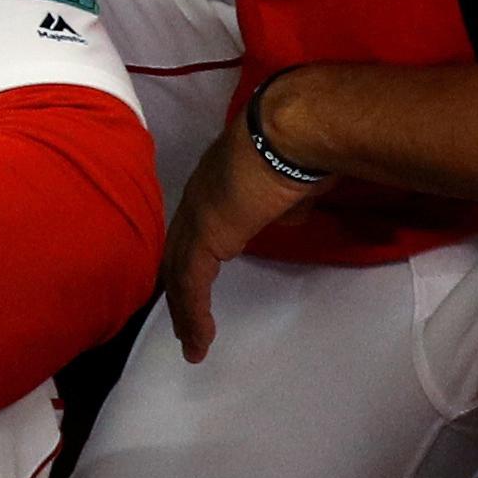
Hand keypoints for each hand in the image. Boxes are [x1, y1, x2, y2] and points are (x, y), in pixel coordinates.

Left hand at [161, 98, 322, 358]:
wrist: (292, 132)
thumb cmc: (299, 151)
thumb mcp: (292, 187)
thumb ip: (281, 204)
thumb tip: (283, 212)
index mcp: (216, 186)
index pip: (195, 231)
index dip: (192, 259)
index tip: (196, 287)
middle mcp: (197, 199)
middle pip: (178, 253)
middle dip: (179, 290)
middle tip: (184, 324)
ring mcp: (197, 215)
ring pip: (179, 272)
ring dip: (184, 311)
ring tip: (191, 345)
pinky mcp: (206, 235)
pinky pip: (192, 282)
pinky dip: (193, 313)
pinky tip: (198, 340)